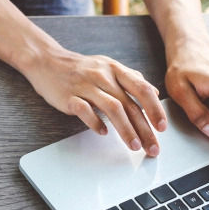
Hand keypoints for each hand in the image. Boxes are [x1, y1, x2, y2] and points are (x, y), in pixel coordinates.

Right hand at [24, 47, 166, 155]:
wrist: (47, 61)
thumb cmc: (80, 68)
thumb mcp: (108, 67)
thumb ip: (131, 78)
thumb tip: (153, 92)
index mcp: (115, 70)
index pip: (142, 89)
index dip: (155, 109)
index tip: (162, 127)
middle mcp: (103, 77)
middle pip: (130, 104)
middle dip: (145, 129)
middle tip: (152, 148)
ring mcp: (85, 86)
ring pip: (112, 108)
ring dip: (125, 129)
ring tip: (133, 146)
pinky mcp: (69, 97)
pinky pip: (85, 111)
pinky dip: (95, 123)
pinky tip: (103, 133)